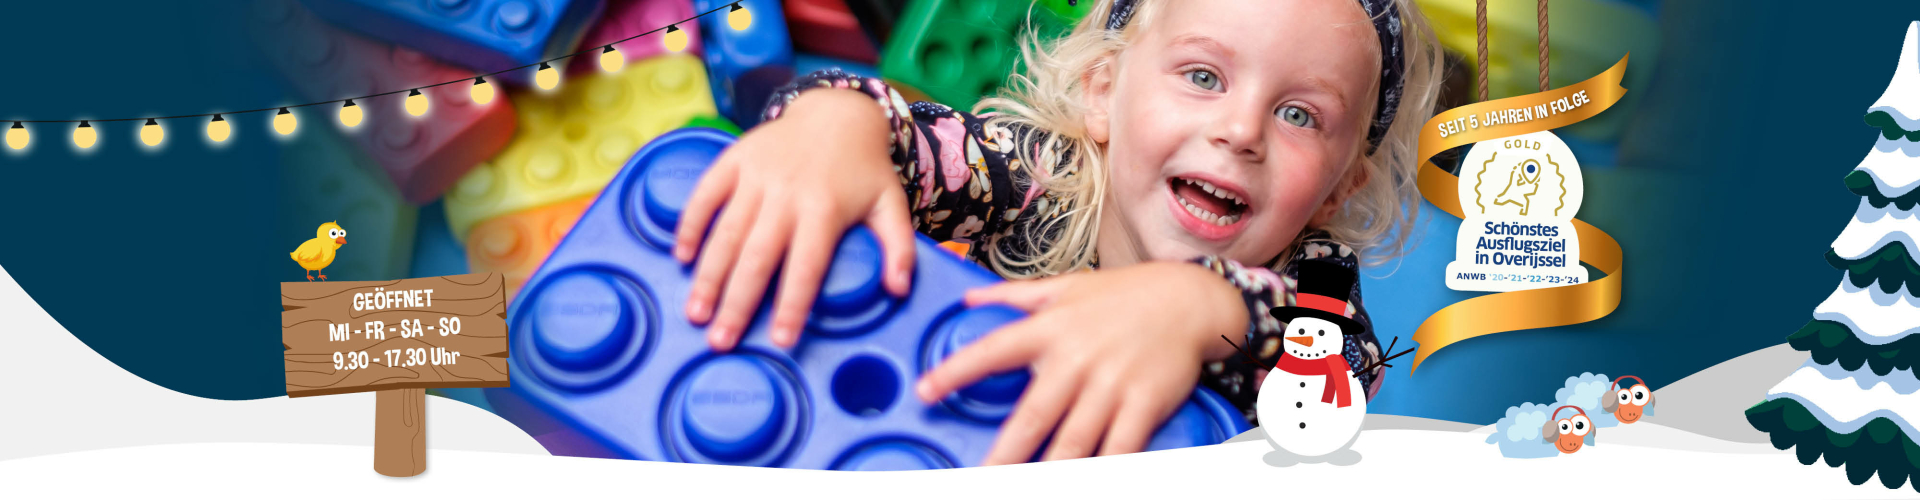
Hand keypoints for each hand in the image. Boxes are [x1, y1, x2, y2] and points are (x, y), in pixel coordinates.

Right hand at [674, 88, 917, 349]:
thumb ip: (899, 247)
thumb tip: (899, 290)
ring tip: (695, 313)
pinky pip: (706, 194)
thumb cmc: (863, 170)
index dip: (793, 305)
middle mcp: (787, 194)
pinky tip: (682, 258)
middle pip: (758, 256)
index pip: (806, 266)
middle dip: (736, 302)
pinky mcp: (734, 159)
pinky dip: (690, 225)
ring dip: (708, 275)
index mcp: (825, 209)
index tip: (779, 341)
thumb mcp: (890, 204)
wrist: (836, 112)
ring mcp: (756, 176)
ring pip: (727, 231)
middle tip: (719, 342)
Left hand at [914, 262, 1248, 463]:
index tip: (925, 392)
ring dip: (1048, 473)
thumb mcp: (1065, 286)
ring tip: (1025, 490)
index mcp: (1050, 328)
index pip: (993, 350)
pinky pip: (1118, 448)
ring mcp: (1111, 385)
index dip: (955, 371)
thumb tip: (967, 299)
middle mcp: (1076, 359)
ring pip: (1072, 442)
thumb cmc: (1123, 294)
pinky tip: (1084, 483)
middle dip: (1002, 455)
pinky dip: (1103, 471)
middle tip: (980, 479)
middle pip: (1031, 417)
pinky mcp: (1144, 404)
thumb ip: (1012, 296)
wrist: (1188, 298)